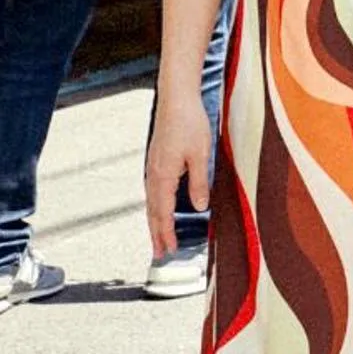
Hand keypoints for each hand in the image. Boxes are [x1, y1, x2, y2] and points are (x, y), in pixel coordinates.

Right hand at [143, 91, 212, 257]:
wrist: (176, 99)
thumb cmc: (190, 124)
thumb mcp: (200, 154)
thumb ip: (198, 182)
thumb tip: (199, 207)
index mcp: (163, 176)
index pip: (163, 213)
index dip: (166, 233)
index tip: (168, 250)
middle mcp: (153, 175)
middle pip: (153, 212)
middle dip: (157, 234)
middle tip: (160, 254)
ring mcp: (153, 168)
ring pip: (151, 202)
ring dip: (155, 222)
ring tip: (159, 238)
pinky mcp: (156, 161)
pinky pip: (153, 191)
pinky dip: (156, 206)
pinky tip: (161, 209)